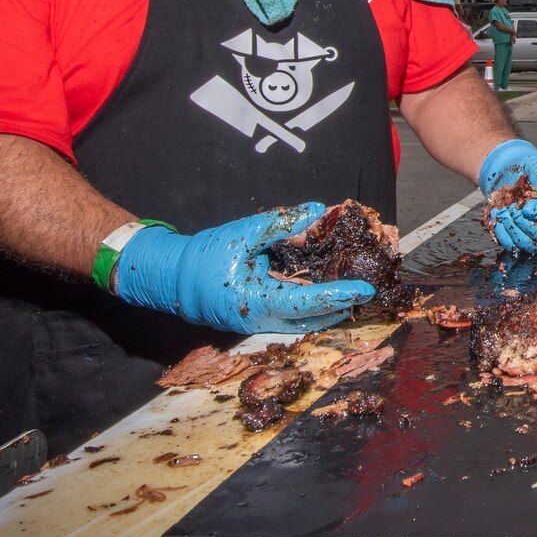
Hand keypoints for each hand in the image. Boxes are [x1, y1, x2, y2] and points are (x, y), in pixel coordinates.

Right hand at [113, 205, 373, 334]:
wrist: (169, 278)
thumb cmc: (204, 255)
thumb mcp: (243, 233)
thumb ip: (280, 223)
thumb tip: (316, 211)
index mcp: (259, 301)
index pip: (310, 301)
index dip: (340, 295)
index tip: (366, 290)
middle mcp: (262, 320)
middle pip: (313, 320)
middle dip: (341, 308)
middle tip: (366, 294)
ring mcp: (258, 325)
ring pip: (303, 324)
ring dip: (328, 312)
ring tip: (351, 296)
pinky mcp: (255, 321)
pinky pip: (291, 319)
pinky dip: (311, 309)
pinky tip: (323, 296)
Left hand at [479, 139, 536, 252]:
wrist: (512, 178)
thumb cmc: (528, 171)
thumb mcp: (536, 165)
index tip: (526, 207)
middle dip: (527, 225)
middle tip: (513, 211)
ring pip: (533, 245)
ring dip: (514, 231)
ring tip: (504, 214)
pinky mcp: (527, 240)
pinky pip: (516, 247)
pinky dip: (504, 235)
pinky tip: (498, 220)